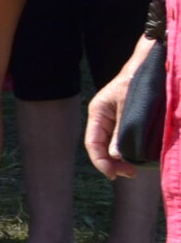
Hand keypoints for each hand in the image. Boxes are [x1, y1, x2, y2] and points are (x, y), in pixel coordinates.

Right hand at [86, 60, 141, 177]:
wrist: (150, 67)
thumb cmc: (137, 83)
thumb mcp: (129, 108)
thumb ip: (121, 131)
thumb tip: (115, 156)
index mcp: (98, 113)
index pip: (93, 143)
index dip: (101, 161)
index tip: (114, 175)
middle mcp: (104, 119)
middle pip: (101, 147)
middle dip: (113, 163)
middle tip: (131, 173)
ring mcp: (115, 121)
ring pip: (113, 146)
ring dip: (122, 159)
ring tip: (135, 168)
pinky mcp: (127, 122)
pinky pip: (124, 141)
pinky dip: (130, 151)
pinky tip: (139, 157)